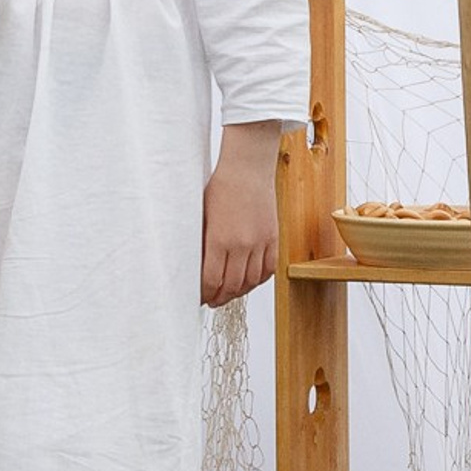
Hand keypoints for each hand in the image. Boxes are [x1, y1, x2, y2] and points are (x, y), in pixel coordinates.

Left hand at [201, 123, 280, 305]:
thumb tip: (196, 266)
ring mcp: (260, 243)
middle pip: (231, 285)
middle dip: (219, 297)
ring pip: (251, 281)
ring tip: (228, 294)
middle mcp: (241, 245)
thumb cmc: (220, 187)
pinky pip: (268, 270)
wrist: (247, 170)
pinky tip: (248, 282)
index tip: (198, 297)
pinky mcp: (273, 239)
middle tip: (211, 301)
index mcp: (219, 239)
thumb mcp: (202, 215)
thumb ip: (201, 242)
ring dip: (239, 292)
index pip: (211, 279)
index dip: (204, 293)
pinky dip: (258, 280)